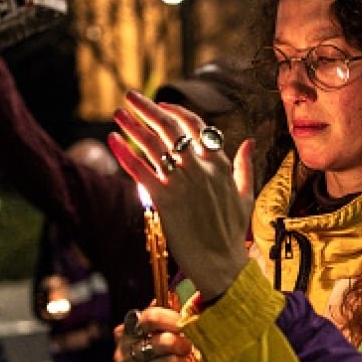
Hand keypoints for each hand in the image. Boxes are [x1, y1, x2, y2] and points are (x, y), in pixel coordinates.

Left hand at [107, 89, 253, 299]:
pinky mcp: (165, 200)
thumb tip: (249, 141)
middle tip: (131, 96)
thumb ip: (244, 167)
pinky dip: (124, 154)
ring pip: (154, 145)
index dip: (177, 112)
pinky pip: (140, 171)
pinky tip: (112, 141)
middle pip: (171, 128)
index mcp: (220, 165)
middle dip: (148, 108)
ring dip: (133, 125)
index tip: (162, 105)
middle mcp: (201, 169)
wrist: (222, 264)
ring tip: (118, 114)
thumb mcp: (245, 196)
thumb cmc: (232, 233)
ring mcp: (182, 183)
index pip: (197, 126)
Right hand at [115, 307, 195, 361]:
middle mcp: (124, 353)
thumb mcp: (149, 334)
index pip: (149, 318)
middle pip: (162, 341)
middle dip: (181, 342)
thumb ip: (159, 316)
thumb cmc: (150, 355)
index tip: (182, 322)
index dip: (171, 318)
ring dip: (182, 361)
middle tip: (186, 345)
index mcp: (125, 332)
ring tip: (183, 361)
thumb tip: (171, 295)